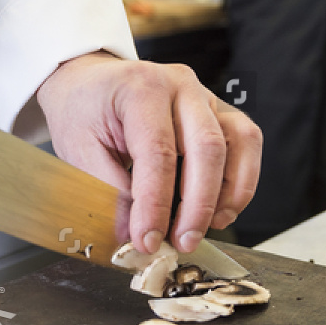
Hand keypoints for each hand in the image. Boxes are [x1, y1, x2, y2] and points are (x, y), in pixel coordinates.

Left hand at [36, 52, 261, 253]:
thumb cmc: (84, 110)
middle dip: (197, 206)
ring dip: (227, 194)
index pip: (158, 152)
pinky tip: (220, 209)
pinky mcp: (219, 112)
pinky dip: (240, 181)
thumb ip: (109, 192)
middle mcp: (180, 86)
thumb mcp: (80, 150)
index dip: (156, 204)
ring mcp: (204, 96)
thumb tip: (134, 236)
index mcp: (141, 88)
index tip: (148, 240)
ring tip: (204, 228)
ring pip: (237, 142)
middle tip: (181, 242)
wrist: (90, 82)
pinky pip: (245, 143)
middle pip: (206, 147)